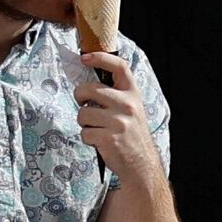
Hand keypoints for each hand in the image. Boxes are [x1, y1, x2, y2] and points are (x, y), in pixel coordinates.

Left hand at [73, 50, 166, 192]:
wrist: (141, 164)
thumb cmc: (131, 135)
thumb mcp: (132, 109)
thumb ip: (116, 95)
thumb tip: (89, 83)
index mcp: (133, 94)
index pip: (119, 67)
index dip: (100, 58)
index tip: (85, 57)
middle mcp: (127, 105)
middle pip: (89, 89)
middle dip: (79, 96)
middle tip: (83, 104)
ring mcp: (118, 121)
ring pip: (83, 113)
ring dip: (84, 123)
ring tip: (97, 128)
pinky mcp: (108, 138)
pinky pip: (84, 133)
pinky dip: (87, 138)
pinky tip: (99, 141)